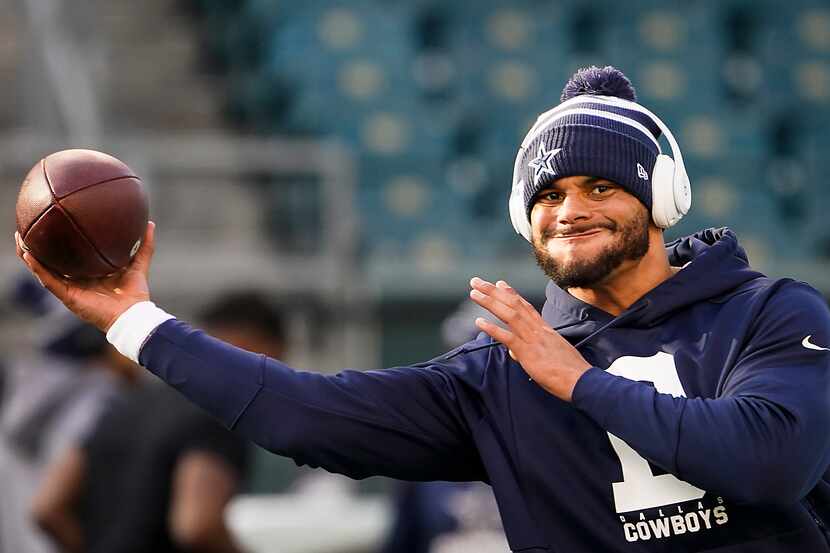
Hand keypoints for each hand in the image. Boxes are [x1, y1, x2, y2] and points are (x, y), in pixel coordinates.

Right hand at [15, 222, 155, 331]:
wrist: (132, 315)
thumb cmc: (135, 294)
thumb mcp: (138, 264)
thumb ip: (144, 246)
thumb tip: (150, 224)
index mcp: (90, 273)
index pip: (72, 256)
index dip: (63, 243)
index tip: (56, 225)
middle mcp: (77, 280)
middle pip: (53, 261)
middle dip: (40, 246)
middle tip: (30, 228)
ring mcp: (70, 288)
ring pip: (44, 269)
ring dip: (30, 254)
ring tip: (20, 237)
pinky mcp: (68, 296)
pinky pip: (48, 280)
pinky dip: (37, 267)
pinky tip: (28, 254)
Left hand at [469, 277, 590, 401]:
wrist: (582, 380)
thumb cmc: (570, 372)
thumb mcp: (553, 355)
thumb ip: (534, 350)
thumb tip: (517, 353)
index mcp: (546, 329)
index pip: (526, 306)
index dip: (511, 294)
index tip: (500, 283)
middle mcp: (538, 330)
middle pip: (514, 304)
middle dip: (493, 291)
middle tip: (476, 282)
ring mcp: (533, 339)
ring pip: (509, 314)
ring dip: (490, 302)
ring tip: (474, 293)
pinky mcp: (528, 353)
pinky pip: (507, 337)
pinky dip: (492, 328)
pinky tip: (479, 322)